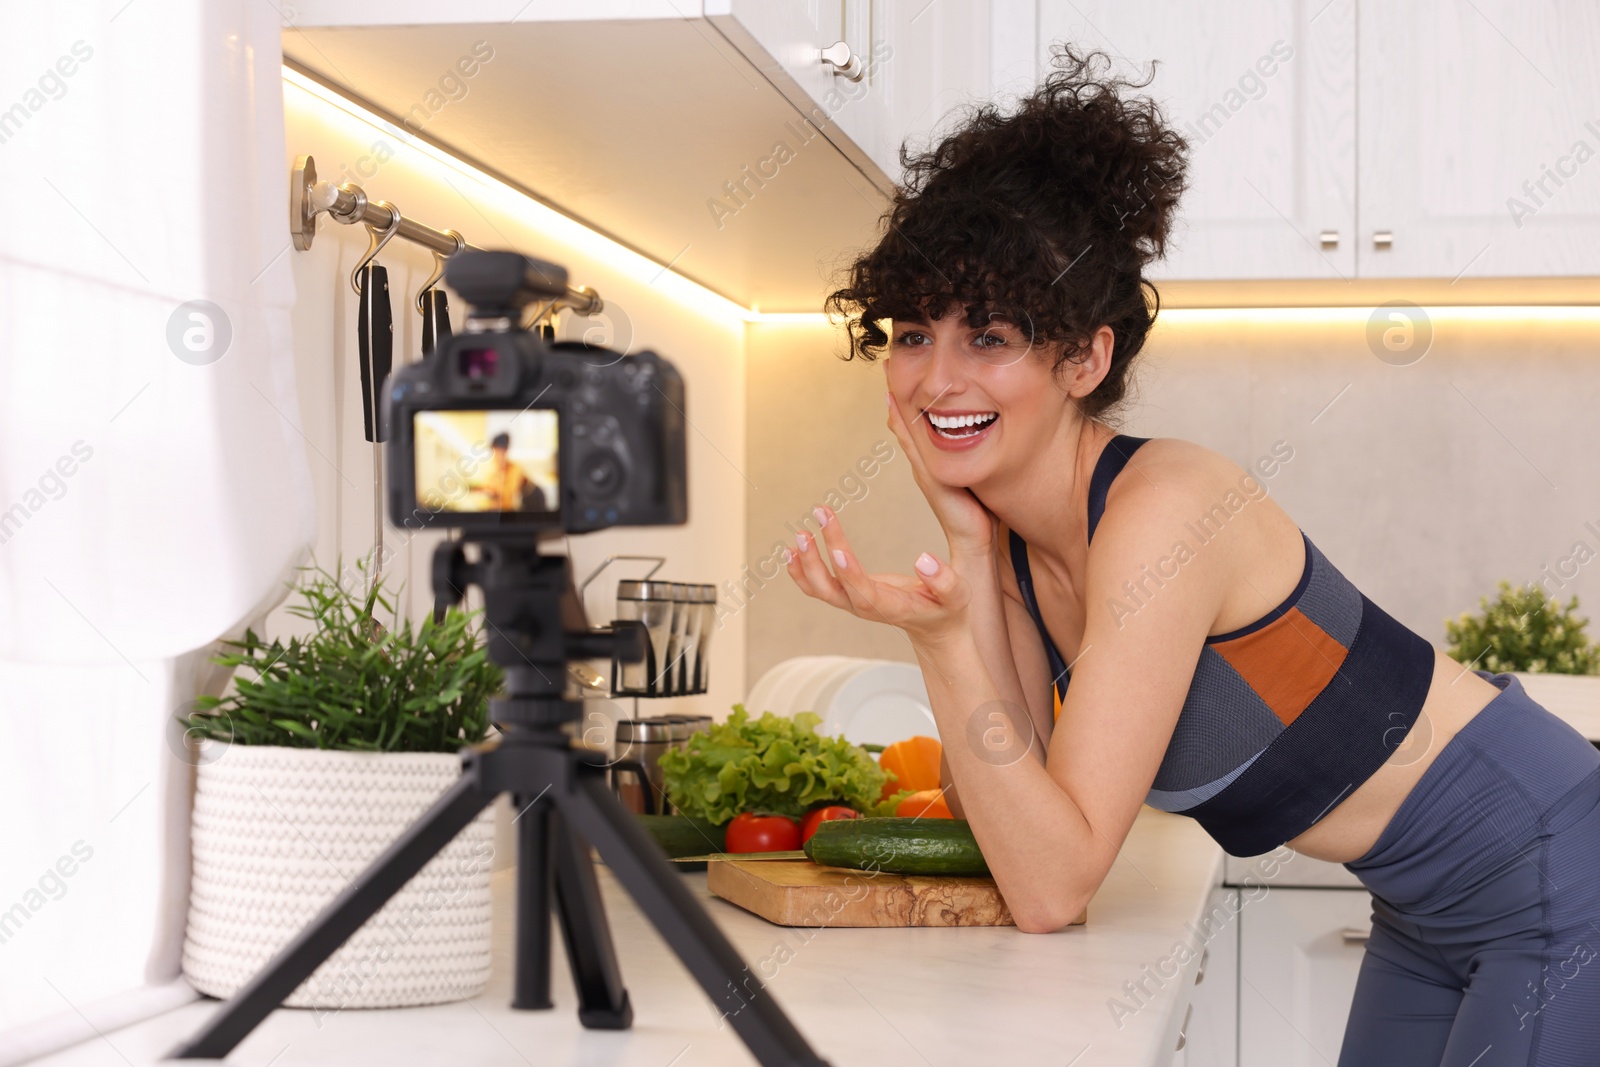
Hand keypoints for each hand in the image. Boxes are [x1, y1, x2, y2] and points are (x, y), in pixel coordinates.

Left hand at [786, 504, 969, 648]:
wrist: (935, 628)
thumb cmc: (947, 610)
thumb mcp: (957, 595)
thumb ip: (944, 580)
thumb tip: (923, 559)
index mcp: (890, 608)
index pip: (863, 593)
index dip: (849, 573)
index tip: (837, 549)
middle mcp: (865, 607)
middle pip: (832, 590)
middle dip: (817, 560)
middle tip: (810, 527)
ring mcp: (854, 603)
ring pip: (820, 589)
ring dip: (806, 562)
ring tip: (800, 533)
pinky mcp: (849, 595)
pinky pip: (818, 587)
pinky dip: (802, 571)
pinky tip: (791, 551)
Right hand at [885, 389, 994, 558]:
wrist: (976, 542)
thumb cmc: (980, 515)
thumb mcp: (975, 480)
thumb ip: (976, 462)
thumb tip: (983, 439)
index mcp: (933, 464)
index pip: (916, 429)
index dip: (907, 404)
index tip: (901, 378)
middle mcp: (925, 464)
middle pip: (906, 425)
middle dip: (898, 395)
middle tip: (888, 365)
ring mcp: (924, 469)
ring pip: (906, 430)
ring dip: (897, 405)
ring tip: (889, 378)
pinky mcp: (929, 477)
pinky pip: (912, 443)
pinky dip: (902, 422)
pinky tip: (896, 404)